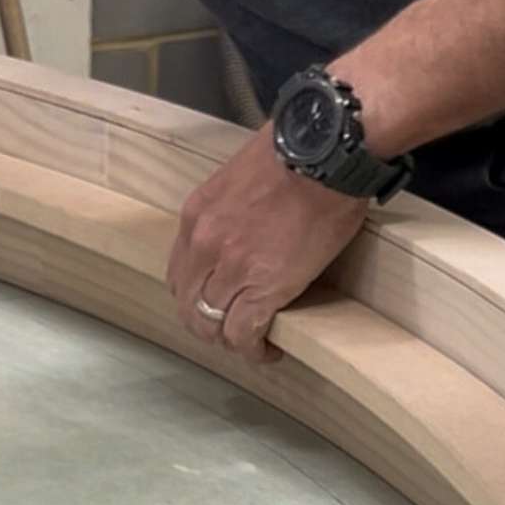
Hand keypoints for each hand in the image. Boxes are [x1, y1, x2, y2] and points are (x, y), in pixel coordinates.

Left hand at [166, 127, 369, 359]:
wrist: (325, 153)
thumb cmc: (297, 154)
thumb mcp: (241, 177)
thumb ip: (230, 209)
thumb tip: (244, 225)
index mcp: (197, 216)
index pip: (179, 272)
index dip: (193, 297)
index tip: (210, 304)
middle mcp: (204, 245)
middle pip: (188, 305)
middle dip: (205, 326)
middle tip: (227, 334)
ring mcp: (230, 268)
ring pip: (212, 325)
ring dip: (229, 341)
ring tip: (250, 345)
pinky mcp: (263, 288)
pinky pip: (245, 333)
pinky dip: (254, 350)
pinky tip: (268, 352)